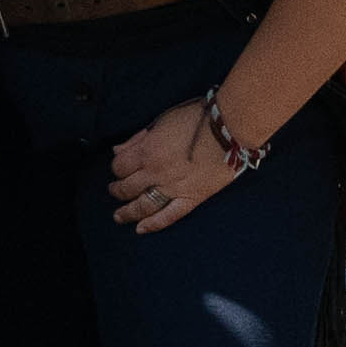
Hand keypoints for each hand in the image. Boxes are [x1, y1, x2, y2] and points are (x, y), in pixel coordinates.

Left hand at [107, 98, 247, 231]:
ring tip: (119, 216)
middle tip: (115, 191)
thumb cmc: (197, 117)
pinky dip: (153, 224)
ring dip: (127, 212)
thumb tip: (118, 150)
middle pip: (127, 187)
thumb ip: (138, 138)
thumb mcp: (162, 120)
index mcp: (147, 150)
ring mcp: (173, 187)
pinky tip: (141, 229)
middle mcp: (155, 172)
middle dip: (117, 190)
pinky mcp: (191, 197)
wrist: (230, 127)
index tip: (119, 169)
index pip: (120, 166)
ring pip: (142, 205)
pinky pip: (169, 215)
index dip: (116, 169)